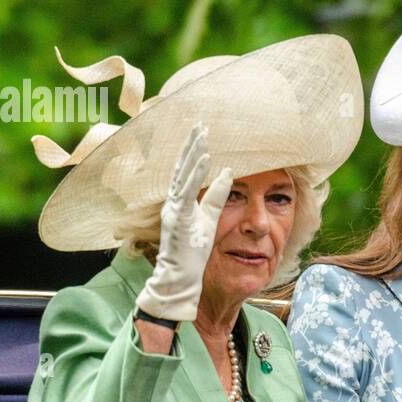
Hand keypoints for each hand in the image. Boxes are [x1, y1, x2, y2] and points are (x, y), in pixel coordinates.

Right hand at [135, 124, 232, 321]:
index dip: (193, 152)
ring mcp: (173, 209)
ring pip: (183, 175)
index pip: (185, 172)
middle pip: (181, 167)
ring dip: (193, 154)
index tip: (202, 133)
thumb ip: (218, 197)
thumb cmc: (192, 252)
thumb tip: (229, 173)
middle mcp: (173, 202)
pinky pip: (187, 191)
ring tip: (203, 135)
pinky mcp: (177, 217)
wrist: (180, 277)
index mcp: (179, 202)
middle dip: (191, 145)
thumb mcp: (210, 220)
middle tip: (201, 124)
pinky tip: (205, 158)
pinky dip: (196, 174)